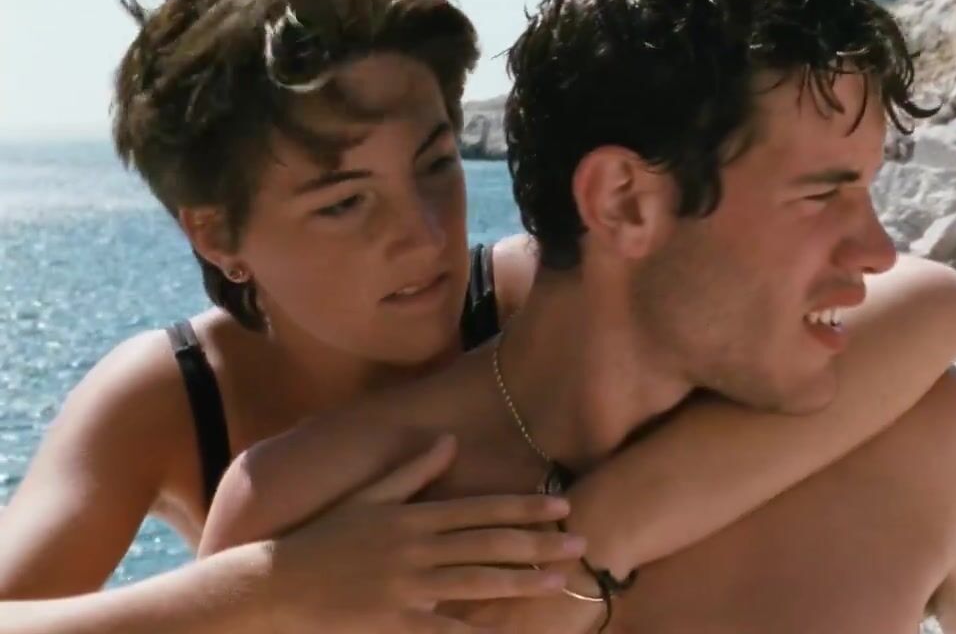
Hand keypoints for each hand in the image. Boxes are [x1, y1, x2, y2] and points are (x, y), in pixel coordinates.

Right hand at [257, 435, 585, 632]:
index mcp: (412, 516)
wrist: (275, 584)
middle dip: (538, 544)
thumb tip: (448, 440)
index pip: (480, 510)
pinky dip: (477, 629)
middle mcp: (415, 548)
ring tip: (560, 581)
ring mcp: (406, 587)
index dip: (523, 509)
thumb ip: (411, 470)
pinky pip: (445, 628)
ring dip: (522, 582)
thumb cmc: (323, 538)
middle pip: (488, 545)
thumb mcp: (367, 497)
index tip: (560, 507)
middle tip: (580, 543)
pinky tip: (508, 630)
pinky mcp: (394, 622)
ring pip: (475, 583)